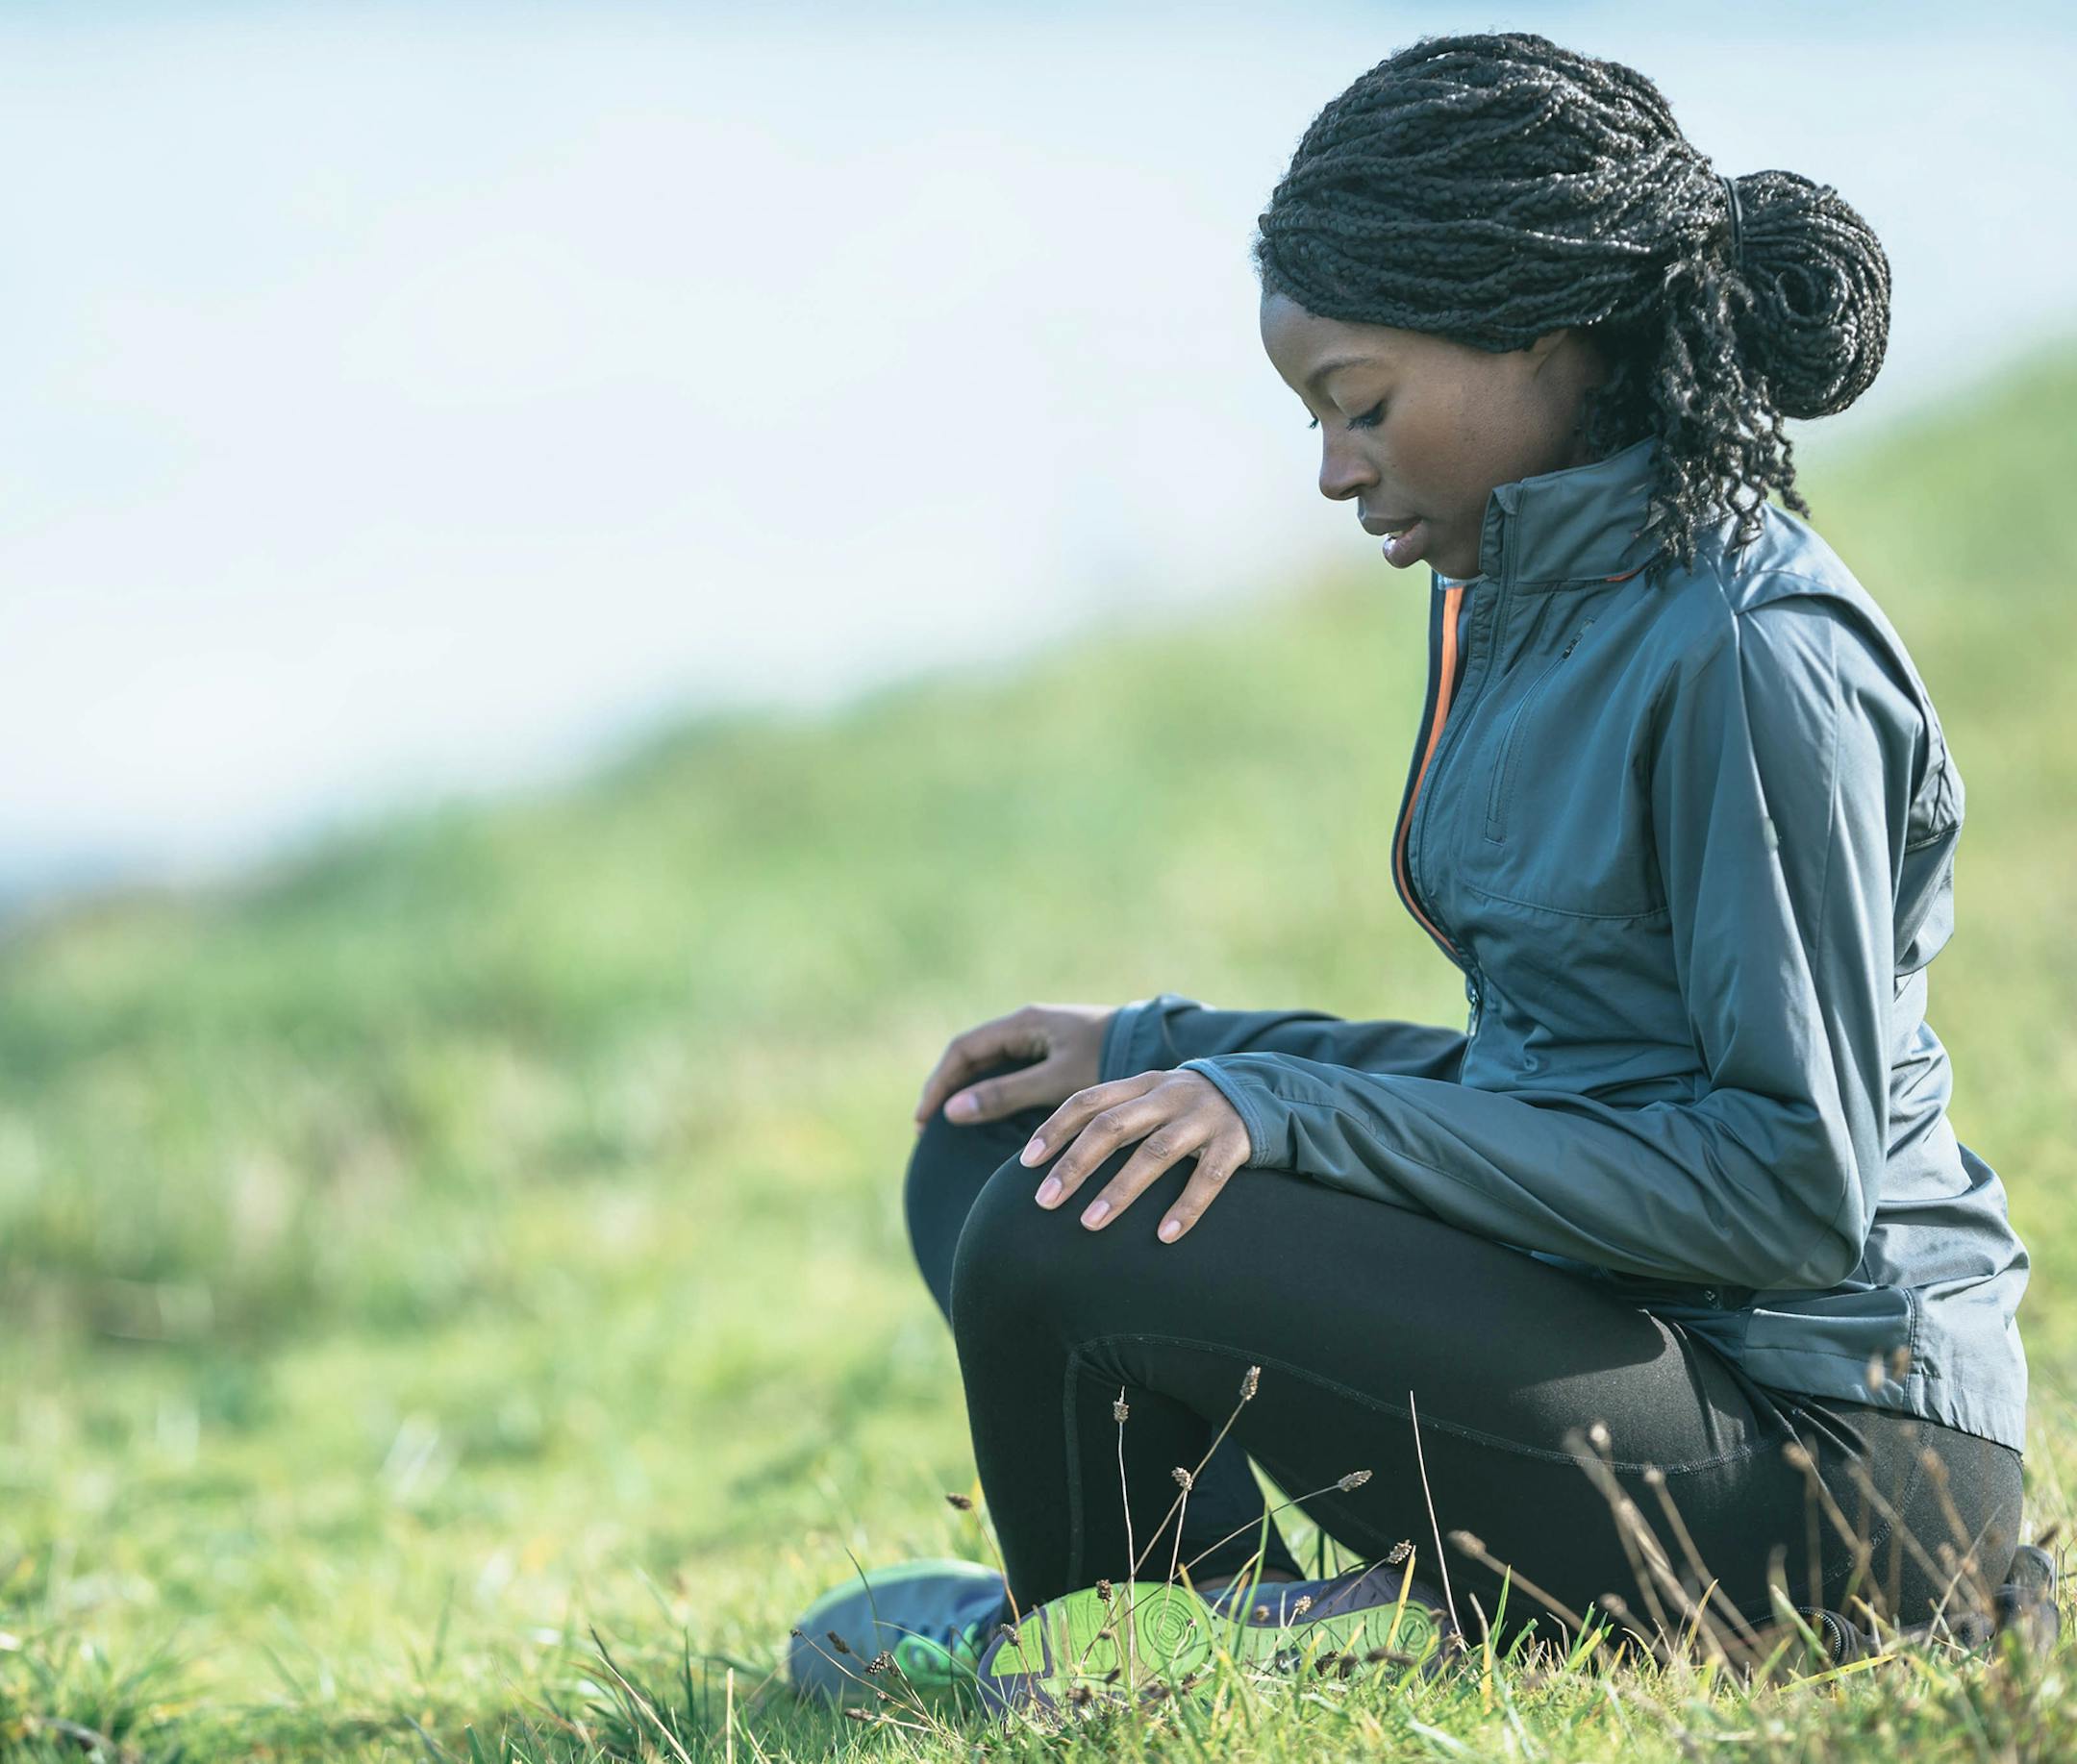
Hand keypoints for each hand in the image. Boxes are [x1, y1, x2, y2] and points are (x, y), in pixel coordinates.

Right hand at [913, 1002, 1118, 1130]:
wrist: (1160, 1045)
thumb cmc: (1111, 1060)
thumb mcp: (1057, 1082)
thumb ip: (1007, 1095)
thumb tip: (953, 1112)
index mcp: (1024, 1023)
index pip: (963, 1050)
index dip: (939, 1084)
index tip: (925, 1120)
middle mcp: (1028, 1026)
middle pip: (973, 1057)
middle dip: (948, 1090)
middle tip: (929, 1129)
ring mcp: (1042, 1039)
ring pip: (992, 1065)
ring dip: (969, 1093)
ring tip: (953, 1127)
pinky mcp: (1058, 1054)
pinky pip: (1013, 1072)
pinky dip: (994, 1093)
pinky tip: (990, 1118)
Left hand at [1020, 1069, 1251, 1242]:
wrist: (1265, 1092)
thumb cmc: (1189, 1109)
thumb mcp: (1152, 1100)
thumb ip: (1114, 1119)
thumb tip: (1055, 1161)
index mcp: (1142, 1084)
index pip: (1088, 1101)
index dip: (1055, 1129)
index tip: (1026, 1163)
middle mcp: (1169, 1095)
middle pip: (1112, 1126)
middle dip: (1075, 1164)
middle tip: (1044, 1201)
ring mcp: (1203, 1117)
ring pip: (1156, 1152)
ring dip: (1120, 1190)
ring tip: (1090, 1224)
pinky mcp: (1236, 1141)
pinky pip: (1209, 1176)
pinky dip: (1187, 1206)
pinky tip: (1165, 1236)